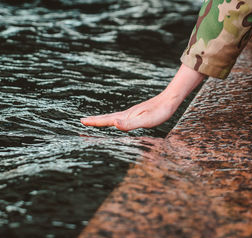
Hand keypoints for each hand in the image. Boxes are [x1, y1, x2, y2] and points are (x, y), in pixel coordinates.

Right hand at [81, 64, 205, 131]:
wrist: (170, 99)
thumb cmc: (159, 112)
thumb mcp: (145, 121)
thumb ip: (129, 124)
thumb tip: (113, 123)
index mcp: (125, 116)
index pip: (106, 120)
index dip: (94, 122)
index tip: (82, 121)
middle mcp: (126, 114)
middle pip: (106, 117)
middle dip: (94, 120)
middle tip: (83, 121)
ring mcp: (131, 113)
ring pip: (112, 117)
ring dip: (102, 119)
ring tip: (95, 120)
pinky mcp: (137, 113)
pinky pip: (120, 117)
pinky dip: (113, 118)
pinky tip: (116, 120)